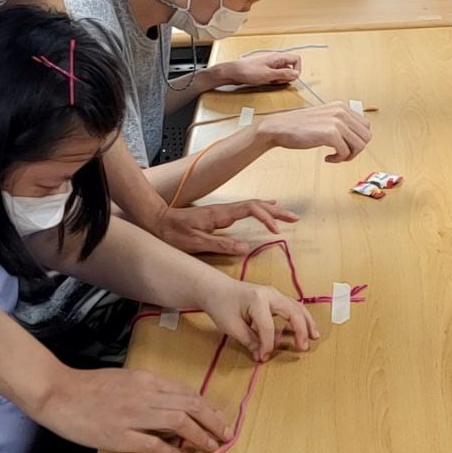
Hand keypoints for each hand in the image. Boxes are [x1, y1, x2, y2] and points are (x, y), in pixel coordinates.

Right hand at [30, 367, 230, 452]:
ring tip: (212, 445)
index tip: (219, 418)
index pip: (187, 392)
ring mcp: (133, 416)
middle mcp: (146, 395)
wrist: (60, 393)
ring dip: (200, 435)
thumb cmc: (92, 386)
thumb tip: (174, 402)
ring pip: (178, 423)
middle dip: (213, 420)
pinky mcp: (120, 436)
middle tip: (226, 433)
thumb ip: (150, 389)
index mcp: (148, 380)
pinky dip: (173, 452)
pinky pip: (154, 444)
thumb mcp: (127, 379)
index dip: (207, 407)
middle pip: (190, 406)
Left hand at [151, 200, 299, 255]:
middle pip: (256, 205)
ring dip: (271, 209)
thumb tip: (246, 247)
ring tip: (287, 214)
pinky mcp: (220, 214)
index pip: (250, 209)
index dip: (266, 217)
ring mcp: (222, 211)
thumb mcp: (196, 243)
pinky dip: (260, 208)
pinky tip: (265, 207)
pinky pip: (246, 208)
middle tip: (295, 218)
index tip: (277, 229)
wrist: (156, 220)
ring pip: (252, 205)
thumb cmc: (173, 233)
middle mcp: (223, 210)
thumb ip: (221, 244)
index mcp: (220, 215)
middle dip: (276, 211)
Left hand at [202, 279, 319, 361]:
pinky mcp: (275, 297)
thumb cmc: (221, 306)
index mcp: (257, 300)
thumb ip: (249, 341)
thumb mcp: (231, 326)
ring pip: (296, 307)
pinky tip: (304, 329)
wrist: (216, 288)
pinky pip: (292, 306)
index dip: (268, 345)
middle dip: (300, 330)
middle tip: (304, 347)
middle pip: (292, 312)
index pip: (268, 327)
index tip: (263, 357)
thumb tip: (262, 355)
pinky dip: (300, 318)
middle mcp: (270, 294)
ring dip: (306, 322)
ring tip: (314, 336)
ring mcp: (274, 294)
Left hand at [207, 53, 301, 90]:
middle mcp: (275, 59)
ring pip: (282, 72)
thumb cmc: (248, 71)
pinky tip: (266, 82)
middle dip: (286, 76)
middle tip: (277, 80)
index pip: (296, 59)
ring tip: (269, 81)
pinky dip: (273, 80)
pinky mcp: (266, 70)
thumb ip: (283, 74)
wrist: (233, 72)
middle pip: (290, 67)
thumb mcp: (268, 74)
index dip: (297, 69)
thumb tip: (296, 74)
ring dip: (279, 79)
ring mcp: (270, 64)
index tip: (292, 78)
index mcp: (277, 57)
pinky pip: (275, 75)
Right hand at [257, 102, 371, 161]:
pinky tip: (327, 158)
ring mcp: (337, 122)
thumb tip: (356, 137)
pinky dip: (338, 159)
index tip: (347, 146)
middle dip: (356, 150)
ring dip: (349, 156)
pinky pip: (345, 152)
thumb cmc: (299, 126)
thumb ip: (340, 123)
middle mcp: (341, 111)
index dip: (358, 140)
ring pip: (359, 145)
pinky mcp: (330, 133)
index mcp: (342, 107)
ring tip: (336, 157)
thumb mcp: (325, 117)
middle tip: (342, 154)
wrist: (280, 127)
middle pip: (366, 136)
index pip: (365, 126)